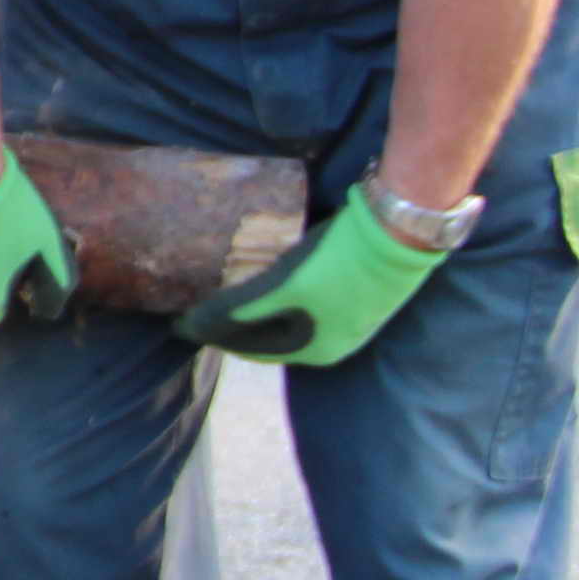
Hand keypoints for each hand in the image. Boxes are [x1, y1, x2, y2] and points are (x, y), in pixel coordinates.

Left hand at [173, 191, 447, 367]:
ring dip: (252, 307)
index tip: (180, 322)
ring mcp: (344, 316)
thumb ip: (238, 311)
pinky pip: (299, 298)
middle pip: (266, 334)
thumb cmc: (338, 265)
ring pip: (283, 315)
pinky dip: (273, 292)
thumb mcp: (282, 288)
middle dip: (230, 323)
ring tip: (219, 291)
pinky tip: (259, 275)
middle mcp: (332, 340)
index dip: (212, 334)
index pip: (249, 348)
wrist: (398, 229)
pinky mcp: (351, 289)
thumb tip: (192, 328)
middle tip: (195, 306)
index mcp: (316, 350)